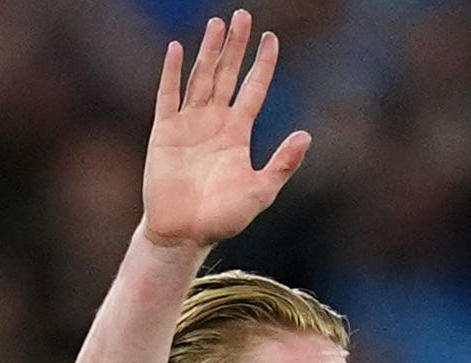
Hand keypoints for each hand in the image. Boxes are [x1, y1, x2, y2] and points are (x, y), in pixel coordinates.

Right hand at [141, 11, 308, 251]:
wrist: (185, 233)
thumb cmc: (224, 217)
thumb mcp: (260, 190)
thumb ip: (282, 163)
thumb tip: (306, 135)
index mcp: (238, 133)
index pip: (253, 89)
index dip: (262, 64)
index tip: (271, 38)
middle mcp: (214, 122)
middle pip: (227, 74)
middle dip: (235, 46)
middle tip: (242, 16)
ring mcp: (188, 124)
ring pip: (201, 78)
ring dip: (209, 51)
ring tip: (217, 23)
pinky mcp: (164, 132)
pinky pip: (168, 96)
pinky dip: (173, 73)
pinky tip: (179, 49)